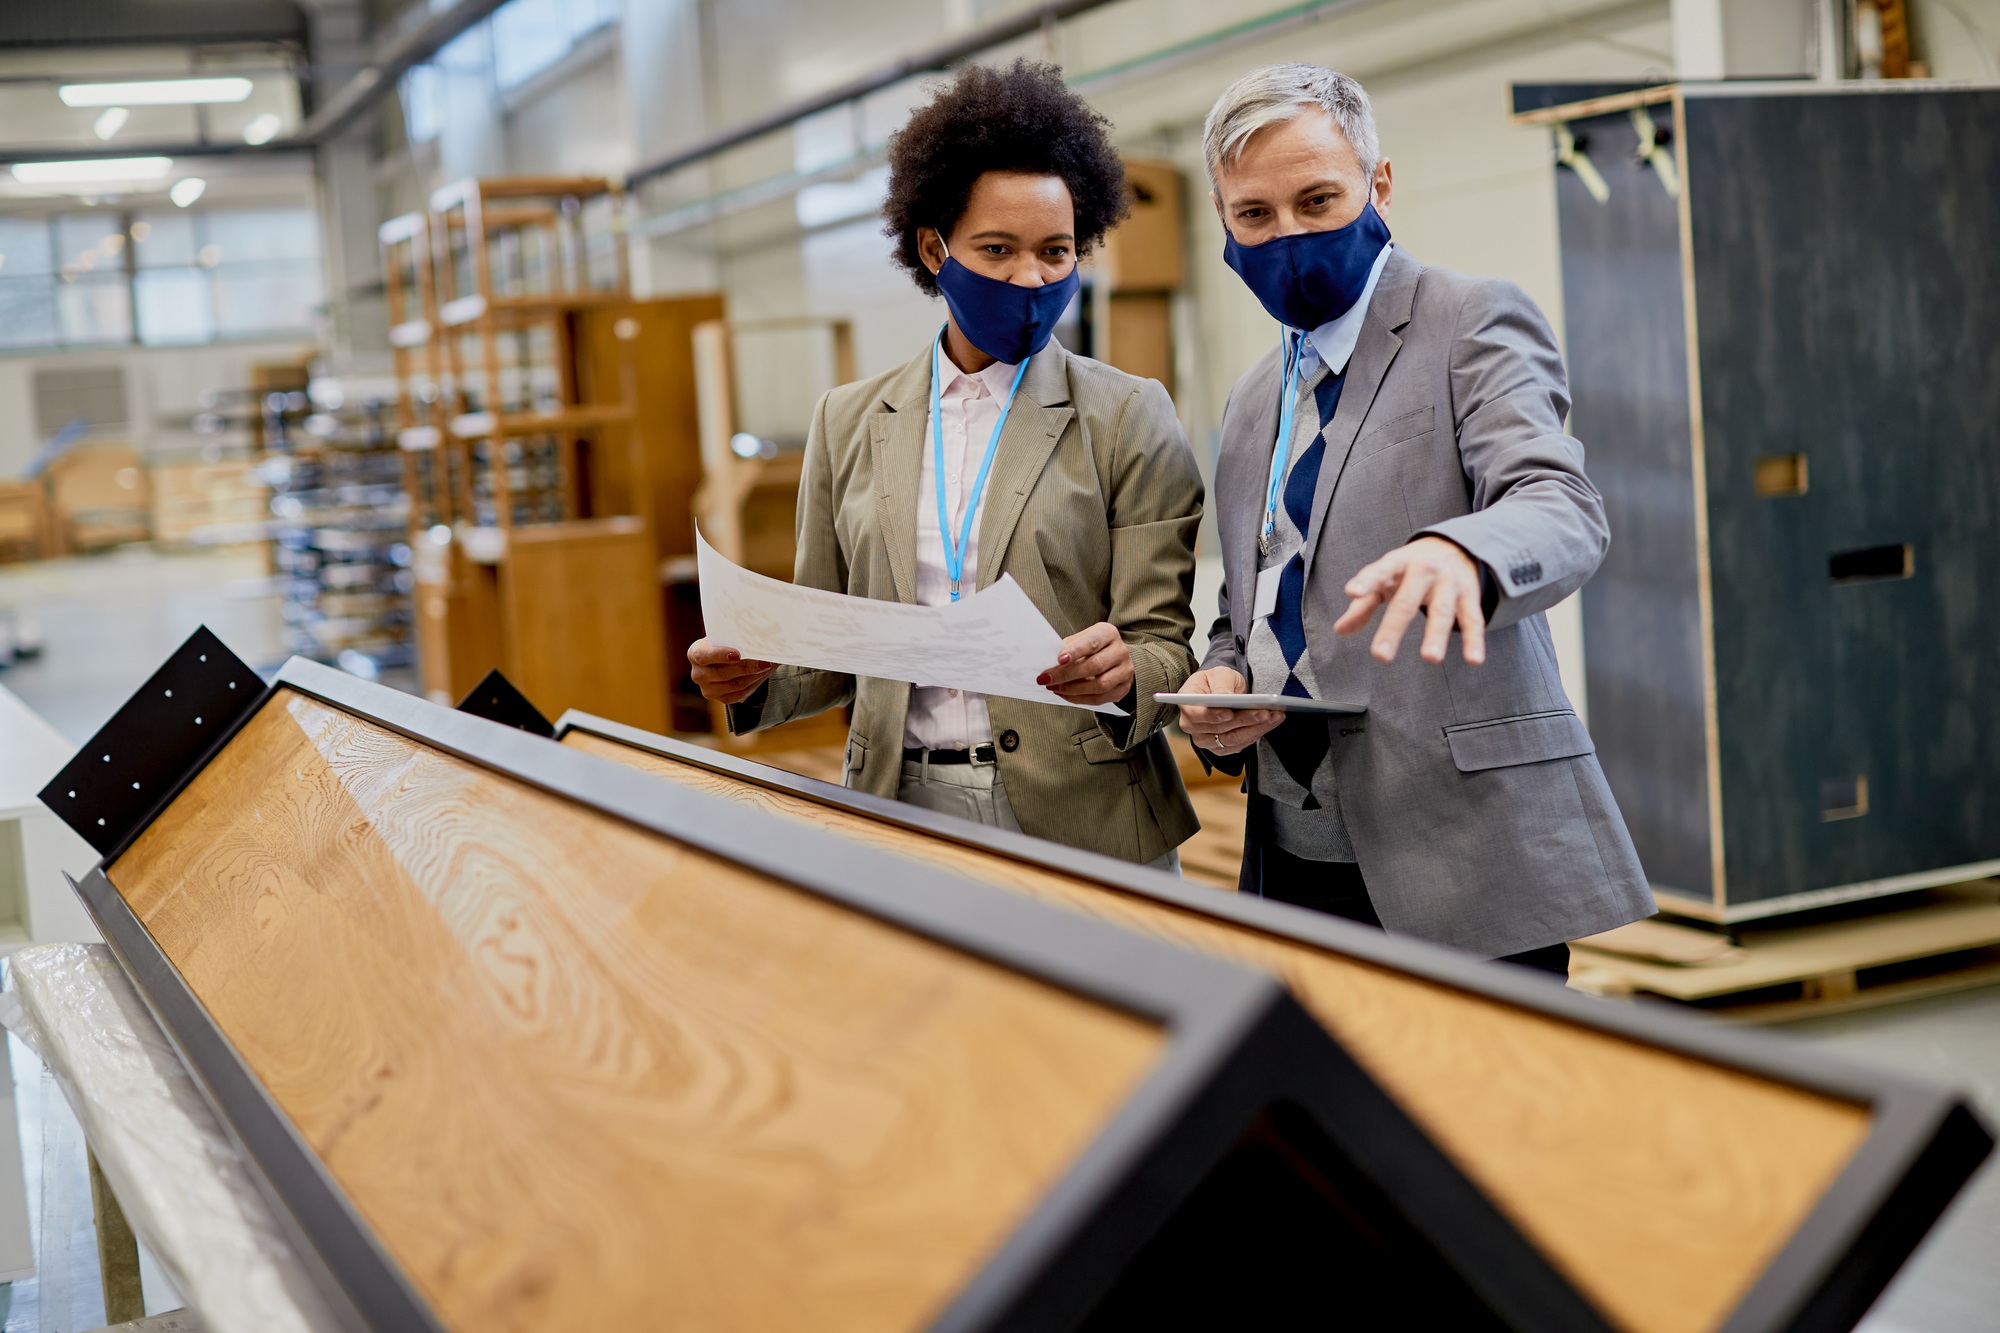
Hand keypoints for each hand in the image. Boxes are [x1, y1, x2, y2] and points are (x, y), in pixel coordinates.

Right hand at [688, 638, 776, 703]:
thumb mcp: (725, 635)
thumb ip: (735, 636)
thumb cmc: (726, 642)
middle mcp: (698, 674)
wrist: (725, 658)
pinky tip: (765, 674)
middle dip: (746, 667)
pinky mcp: (722, 699)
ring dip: (755, 675)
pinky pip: (741, 694)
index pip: (703, 656)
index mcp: (695, 653)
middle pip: (722, 673)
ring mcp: (708, 689)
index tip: (737, 654)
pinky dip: (755, 683)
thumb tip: (757, 635)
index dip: (720, 655)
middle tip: (764, 661)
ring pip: (735, 685)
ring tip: (769, 665)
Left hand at [1037, 622, 1133, 706]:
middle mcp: (1120, 651)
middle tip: (1047, 678)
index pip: (1092, 642)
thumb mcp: (1081, 639)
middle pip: (1095, 666)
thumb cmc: (1093, 647)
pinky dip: (1080, 699)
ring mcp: (1125, 671)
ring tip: (1055, 688)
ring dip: (1073, 689)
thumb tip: (1048, 661)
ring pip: (1099, 685)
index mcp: (1108, 634)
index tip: (1059, 660)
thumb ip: (1068, 647)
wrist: (1114, 658)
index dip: (1075, 651)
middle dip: (1067, 674)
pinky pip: (1100, 698)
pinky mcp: (1123, 688)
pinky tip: (1066, 695)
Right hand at [1174, 667, 1281, 755]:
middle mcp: (1192, 726)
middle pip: (1219, 729)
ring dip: (1256, 728)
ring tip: (1274, 716)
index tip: (1229, 713)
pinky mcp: (1220, 748)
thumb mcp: (1220, 675)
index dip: (1212, 716)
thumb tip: (1223, 698)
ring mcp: (1206, 740)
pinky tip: (1271, 722)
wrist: (1223, 690)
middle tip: (1265, 712)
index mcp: (1187, 704)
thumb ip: (1221, 686)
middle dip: (1245, 720)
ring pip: (1232, 740)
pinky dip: (1257, 733)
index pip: (1196, 715)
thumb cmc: (1218, 681)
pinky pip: (1240, 744)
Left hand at [1334, 536, 1487, 665]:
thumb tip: (1341, 630)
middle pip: (1407, 600)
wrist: (1455, 547)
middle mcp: (1424, 571)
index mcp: (1398, 563)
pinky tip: (1474, 659)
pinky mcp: (1469, 596)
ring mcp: (1449, 583)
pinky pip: (1473, 620)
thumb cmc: (1410, 568)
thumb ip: (1363, 604)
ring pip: (1442, 611)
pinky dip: (1475, 640)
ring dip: (1436, 635)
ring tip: (1430, 657)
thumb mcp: (1385, 578)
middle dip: (1394, 628)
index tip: (1352, 592)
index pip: (1380, 571)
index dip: (1366, 581)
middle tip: (1381, 656)